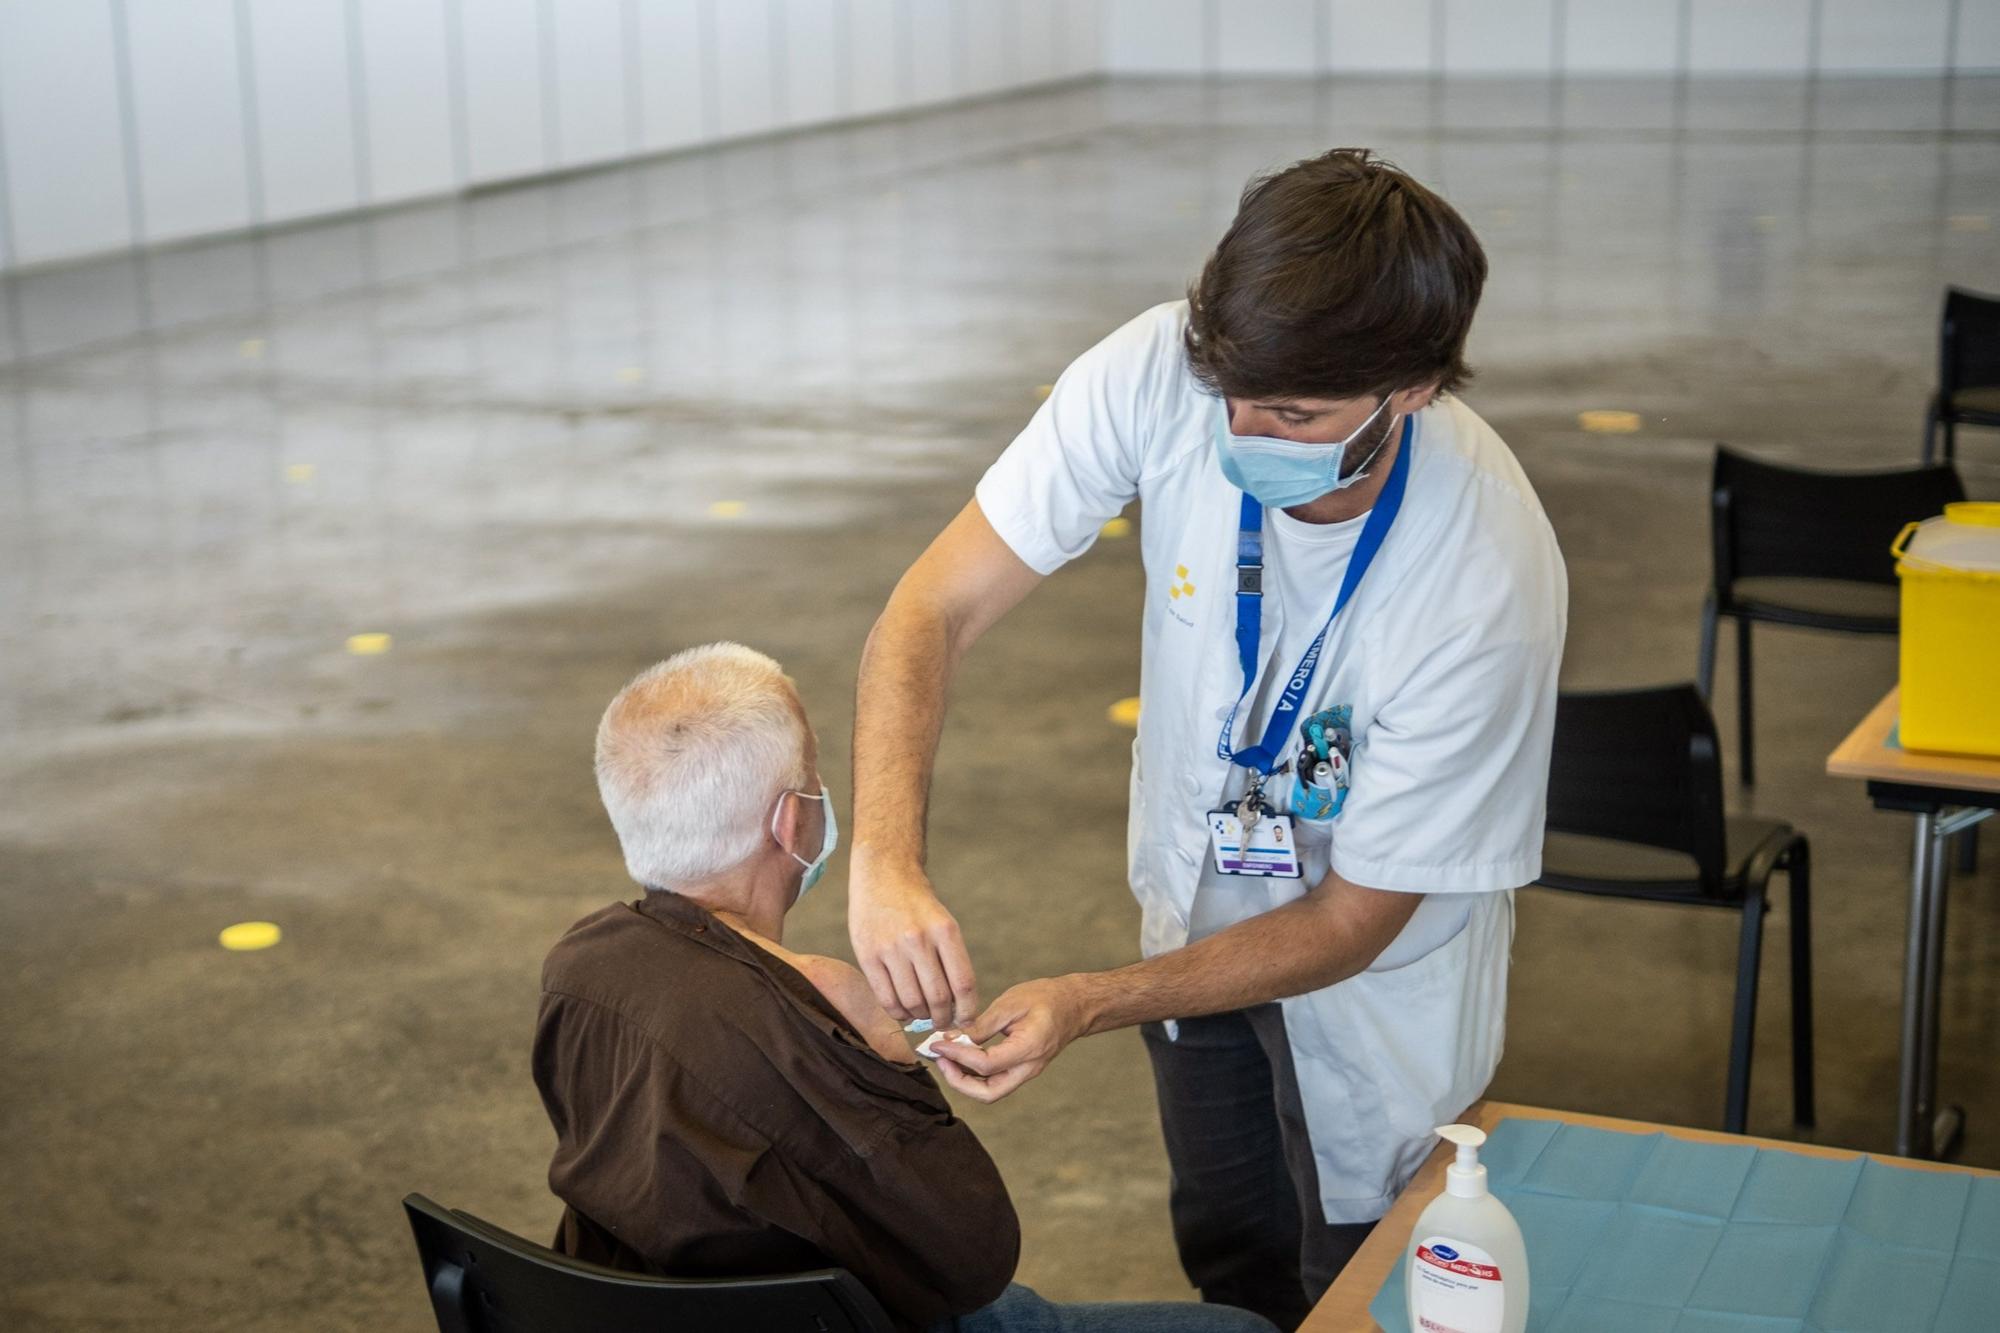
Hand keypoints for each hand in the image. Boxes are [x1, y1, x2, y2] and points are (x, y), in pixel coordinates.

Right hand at [848, 859, 978, 1027]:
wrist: (883, 874)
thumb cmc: (917, 905)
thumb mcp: (943, 923)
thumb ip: (950, 961)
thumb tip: (958, 1008)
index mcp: (945, 930)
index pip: (963, 983)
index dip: (968, 1011)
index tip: (967, 1021)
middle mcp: (918, 939)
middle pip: (938, 998)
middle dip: (943, 1018)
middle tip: (943, 1021)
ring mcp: (891, 948)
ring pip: (912, 1003)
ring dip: (920, 1017)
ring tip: (922, 1013)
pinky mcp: (867, 955)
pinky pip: (886, 998)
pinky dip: (898, 1012)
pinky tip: (903, 1009)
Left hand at [931, 977, 1089, 1103]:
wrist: (1075, 1006)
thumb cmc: (1046, 998)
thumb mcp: (1011, 1003)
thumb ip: (981, 1025)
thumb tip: (951, 1038)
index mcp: (1028, 1048)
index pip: (985, 1064)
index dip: (957, 1056)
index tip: (937, 1044)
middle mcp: (1028, 1068)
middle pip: (988, 1094)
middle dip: (958, 1082)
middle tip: (940, 1060)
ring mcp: (1026, 1072)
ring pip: (990, 1092)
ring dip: (964, 1081)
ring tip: (946, 1058)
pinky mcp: (1021, 1070)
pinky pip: (995, 1082)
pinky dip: (974, 1075)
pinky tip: (960, 1056)